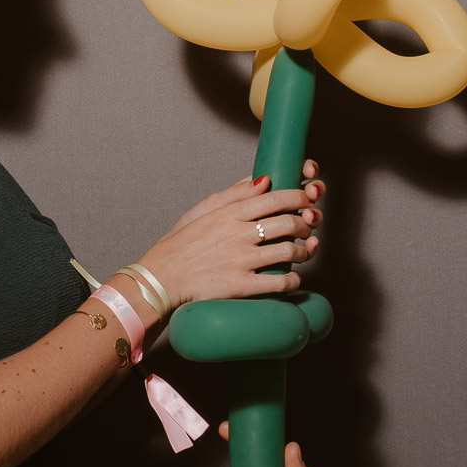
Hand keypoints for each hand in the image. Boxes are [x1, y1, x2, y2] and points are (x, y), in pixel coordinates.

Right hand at [139, 162, 325, 306]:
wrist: (161, 278)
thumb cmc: (180, 244)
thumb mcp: (202, 210)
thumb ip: (234, 194)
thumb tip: (264, 180)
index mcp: (229, 214)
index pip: (275, 198)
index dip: (299, 197)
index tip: (306, 200)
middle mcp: (238, 234)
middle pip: (288, 223)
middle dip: (304, 224)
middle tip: (305, 227)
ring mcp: (241, 260)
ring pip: (288, 251)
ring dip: (303, 252)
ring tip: (302, 252)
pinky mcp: (241, 286)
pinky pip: (280, 282)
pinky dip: (293, 280)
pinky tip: (293, 278)